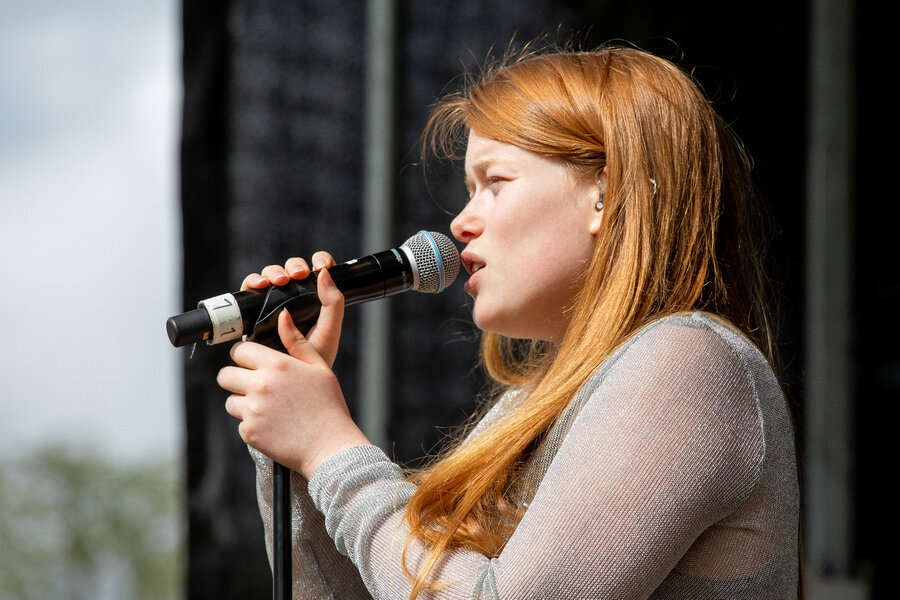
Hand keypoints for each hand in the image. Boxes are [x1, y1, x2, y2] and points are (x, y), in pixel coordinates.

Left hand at [219, 309, 369, 477]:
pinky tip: (274, 426)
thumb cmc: (328, 406)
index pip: (240, 350)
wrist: (330, 447)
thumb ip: (297, 341)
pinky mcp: (249, 432)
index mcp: (277, 365)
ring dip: (243, 403)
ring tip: (269, 409)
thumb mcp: (319, 367)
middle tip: (257, 386)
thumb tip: (283, 316)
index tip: (254, 363)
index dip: (246, 356)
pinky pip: (240, 423)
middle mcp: (260, 385)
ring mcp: (252, 410)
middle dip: (237, 378)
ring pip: (230, 400)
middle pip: (225, 374)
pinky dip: (253, 425)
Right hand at [240, 251, 342, 366]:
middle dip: (294, 266)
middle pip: (291, 270)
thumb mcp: (329, 331)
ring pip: (271, 275)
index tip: (321, 265)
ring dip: (274, 271)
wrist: (289, 382)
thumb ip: (333, 304)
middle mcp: (293, 298)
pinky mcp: (253, 311)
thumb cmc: (313, 359)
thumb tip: (324, 274)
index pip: (318, 270)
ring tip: (278, 282)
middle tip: (298, 276)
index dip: (320, 260)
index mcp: (314, 299)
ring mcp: (272, 304)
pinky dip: (253, 281)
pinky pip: (250, 290)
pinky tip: (260, 286)